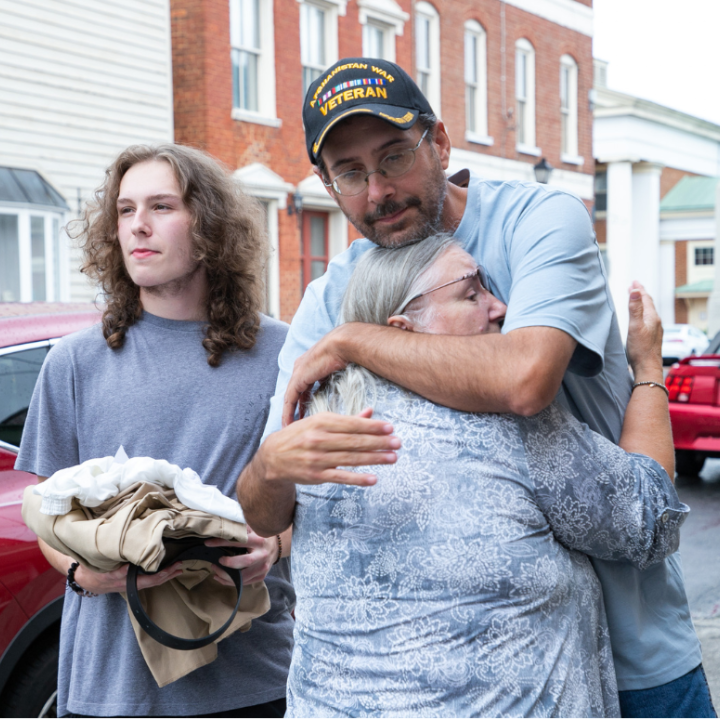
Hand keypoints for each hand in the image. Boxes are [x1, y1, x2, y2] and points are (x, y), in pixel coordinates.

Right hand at [73, 561, 183, 595]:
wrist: (82, 578)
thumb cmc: (93, 569)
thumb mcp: (103, 568)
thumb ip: (117, 569)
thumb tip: (130, 569)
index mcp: (125, 580)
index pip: (149, 579)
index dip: (162, 574)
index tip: (173, 567)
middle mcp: (129, 583)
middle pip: (153, 581)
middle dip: (168, 574)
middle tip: (181, 566)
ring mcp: (129, 584)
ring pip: (150, 582)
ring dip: (164, 575)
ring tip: (177, 568)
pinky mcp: (128, 581)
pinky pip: (145, 580)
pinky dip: (156, 575)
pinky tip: (164, 570)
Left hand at [205, 529, 277, 585]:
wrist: (276, 547)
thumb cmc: (260, 536)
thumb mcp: (253, 528)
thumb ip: (240, 527)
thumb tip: (222, 524)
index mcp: (258, 540)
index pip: (238, 542)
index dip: (222, 542)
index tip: (208, 543)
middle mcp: (262, 555)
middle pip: (244, 562)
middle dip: (228, 563)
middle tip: (215, 562)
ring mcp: (263, 567)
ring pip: (243, 577)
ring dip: (226, 576)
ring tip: (214, 571)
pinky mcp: (261, 576)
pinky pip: (244, 583)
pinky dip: (231, 582)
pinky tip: (221, 577)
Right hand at [260, 408, 399, 487]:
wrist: (273, 456)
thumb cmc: (301, 435)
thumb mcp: (320, 422)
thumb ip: (346, 419)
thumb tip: (371, 412)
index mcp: (321, 422)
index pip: (352, 424)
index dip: (373, 426)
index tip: (390, 428)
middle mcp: (319, 439)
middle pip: (354, 441)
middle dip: (379, 442)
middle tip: (398, 443)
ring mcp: (317, 458)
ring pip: (351, 458)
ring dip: (374, 459)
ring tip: (392, 458)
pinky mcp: (316, 475)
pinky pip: (340, 477)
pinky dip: (358, 478)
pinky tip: (373, 479)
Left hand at [283, 325, 351, 426]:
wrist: (343, 344)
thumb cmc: (347, 352)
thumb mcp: (338, 366)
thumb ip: (334, 375)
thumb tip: (341, 382)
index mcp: (310, 363)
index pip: (304, 385)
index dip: (304, 399)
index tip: (306, 411)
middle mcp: (301, 367)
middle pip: (296, 391)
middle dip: (296, 406)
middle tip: (296, 421)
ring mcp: (298, 373)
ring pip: (290, 397)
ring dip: (290, 412)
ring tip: (290, 426)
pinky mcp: (298, 379)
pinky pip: (290, 399)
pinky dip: (288, 412)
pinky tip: (288, 423)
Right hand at [626, 281, 662, 379]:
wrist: (648, 368)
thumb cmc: (640, 350)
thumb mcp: (635, 327)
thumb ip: (635, 309)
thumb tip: (636, 291)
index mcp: (652, 318)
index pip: (646, 299)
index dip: (639, 289)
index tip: (634, 282)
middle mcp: (655, 322)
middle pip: (648, 304)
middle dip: (641, 294)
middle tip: (635, 287)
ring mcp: (654, 330)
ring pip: (648, 312)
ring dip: (641, 304)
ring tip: (636, 300)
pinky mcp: (651, 337)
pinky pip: (647, 320)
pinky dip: (642, 314)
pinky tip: (639, 319)